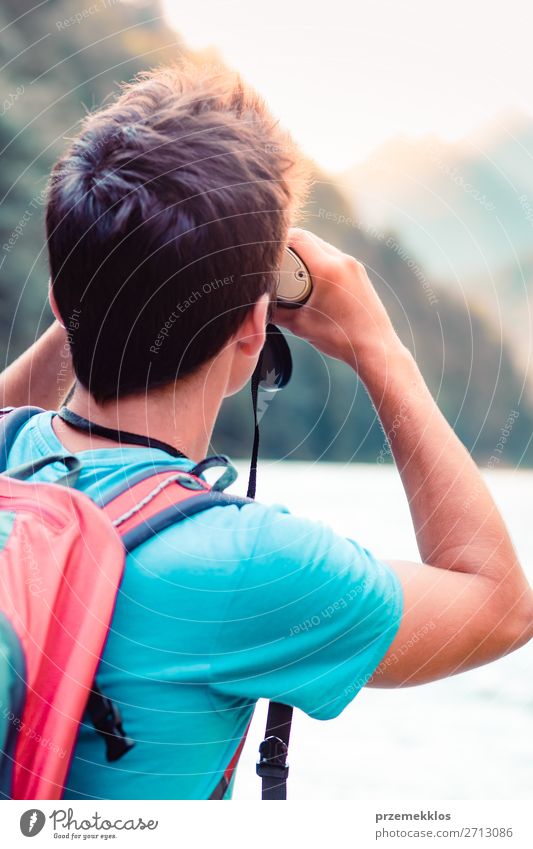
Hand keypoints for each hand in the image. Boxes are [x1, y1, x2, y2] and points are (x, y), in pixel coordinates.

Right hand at [271, 228, 400, 372]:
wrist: (375, 349)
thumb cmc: (340, 339)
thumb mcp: (300, 326)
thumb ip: (275, 312)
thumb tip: (256, 305)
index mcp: (329, 269)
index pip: (298, 238)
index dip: (278, 240)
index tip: (264, 250)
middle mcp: (344, 261)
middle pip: (310, 240)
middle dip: (289, 248)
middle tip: (274, 262)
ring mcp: (354, 266)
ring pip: (322, 249)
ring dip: (305, 256)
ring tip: (290, 274)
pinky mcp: (359, 274)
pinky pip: (334, 259)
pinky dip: (318, 264)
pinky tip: (310, 282)